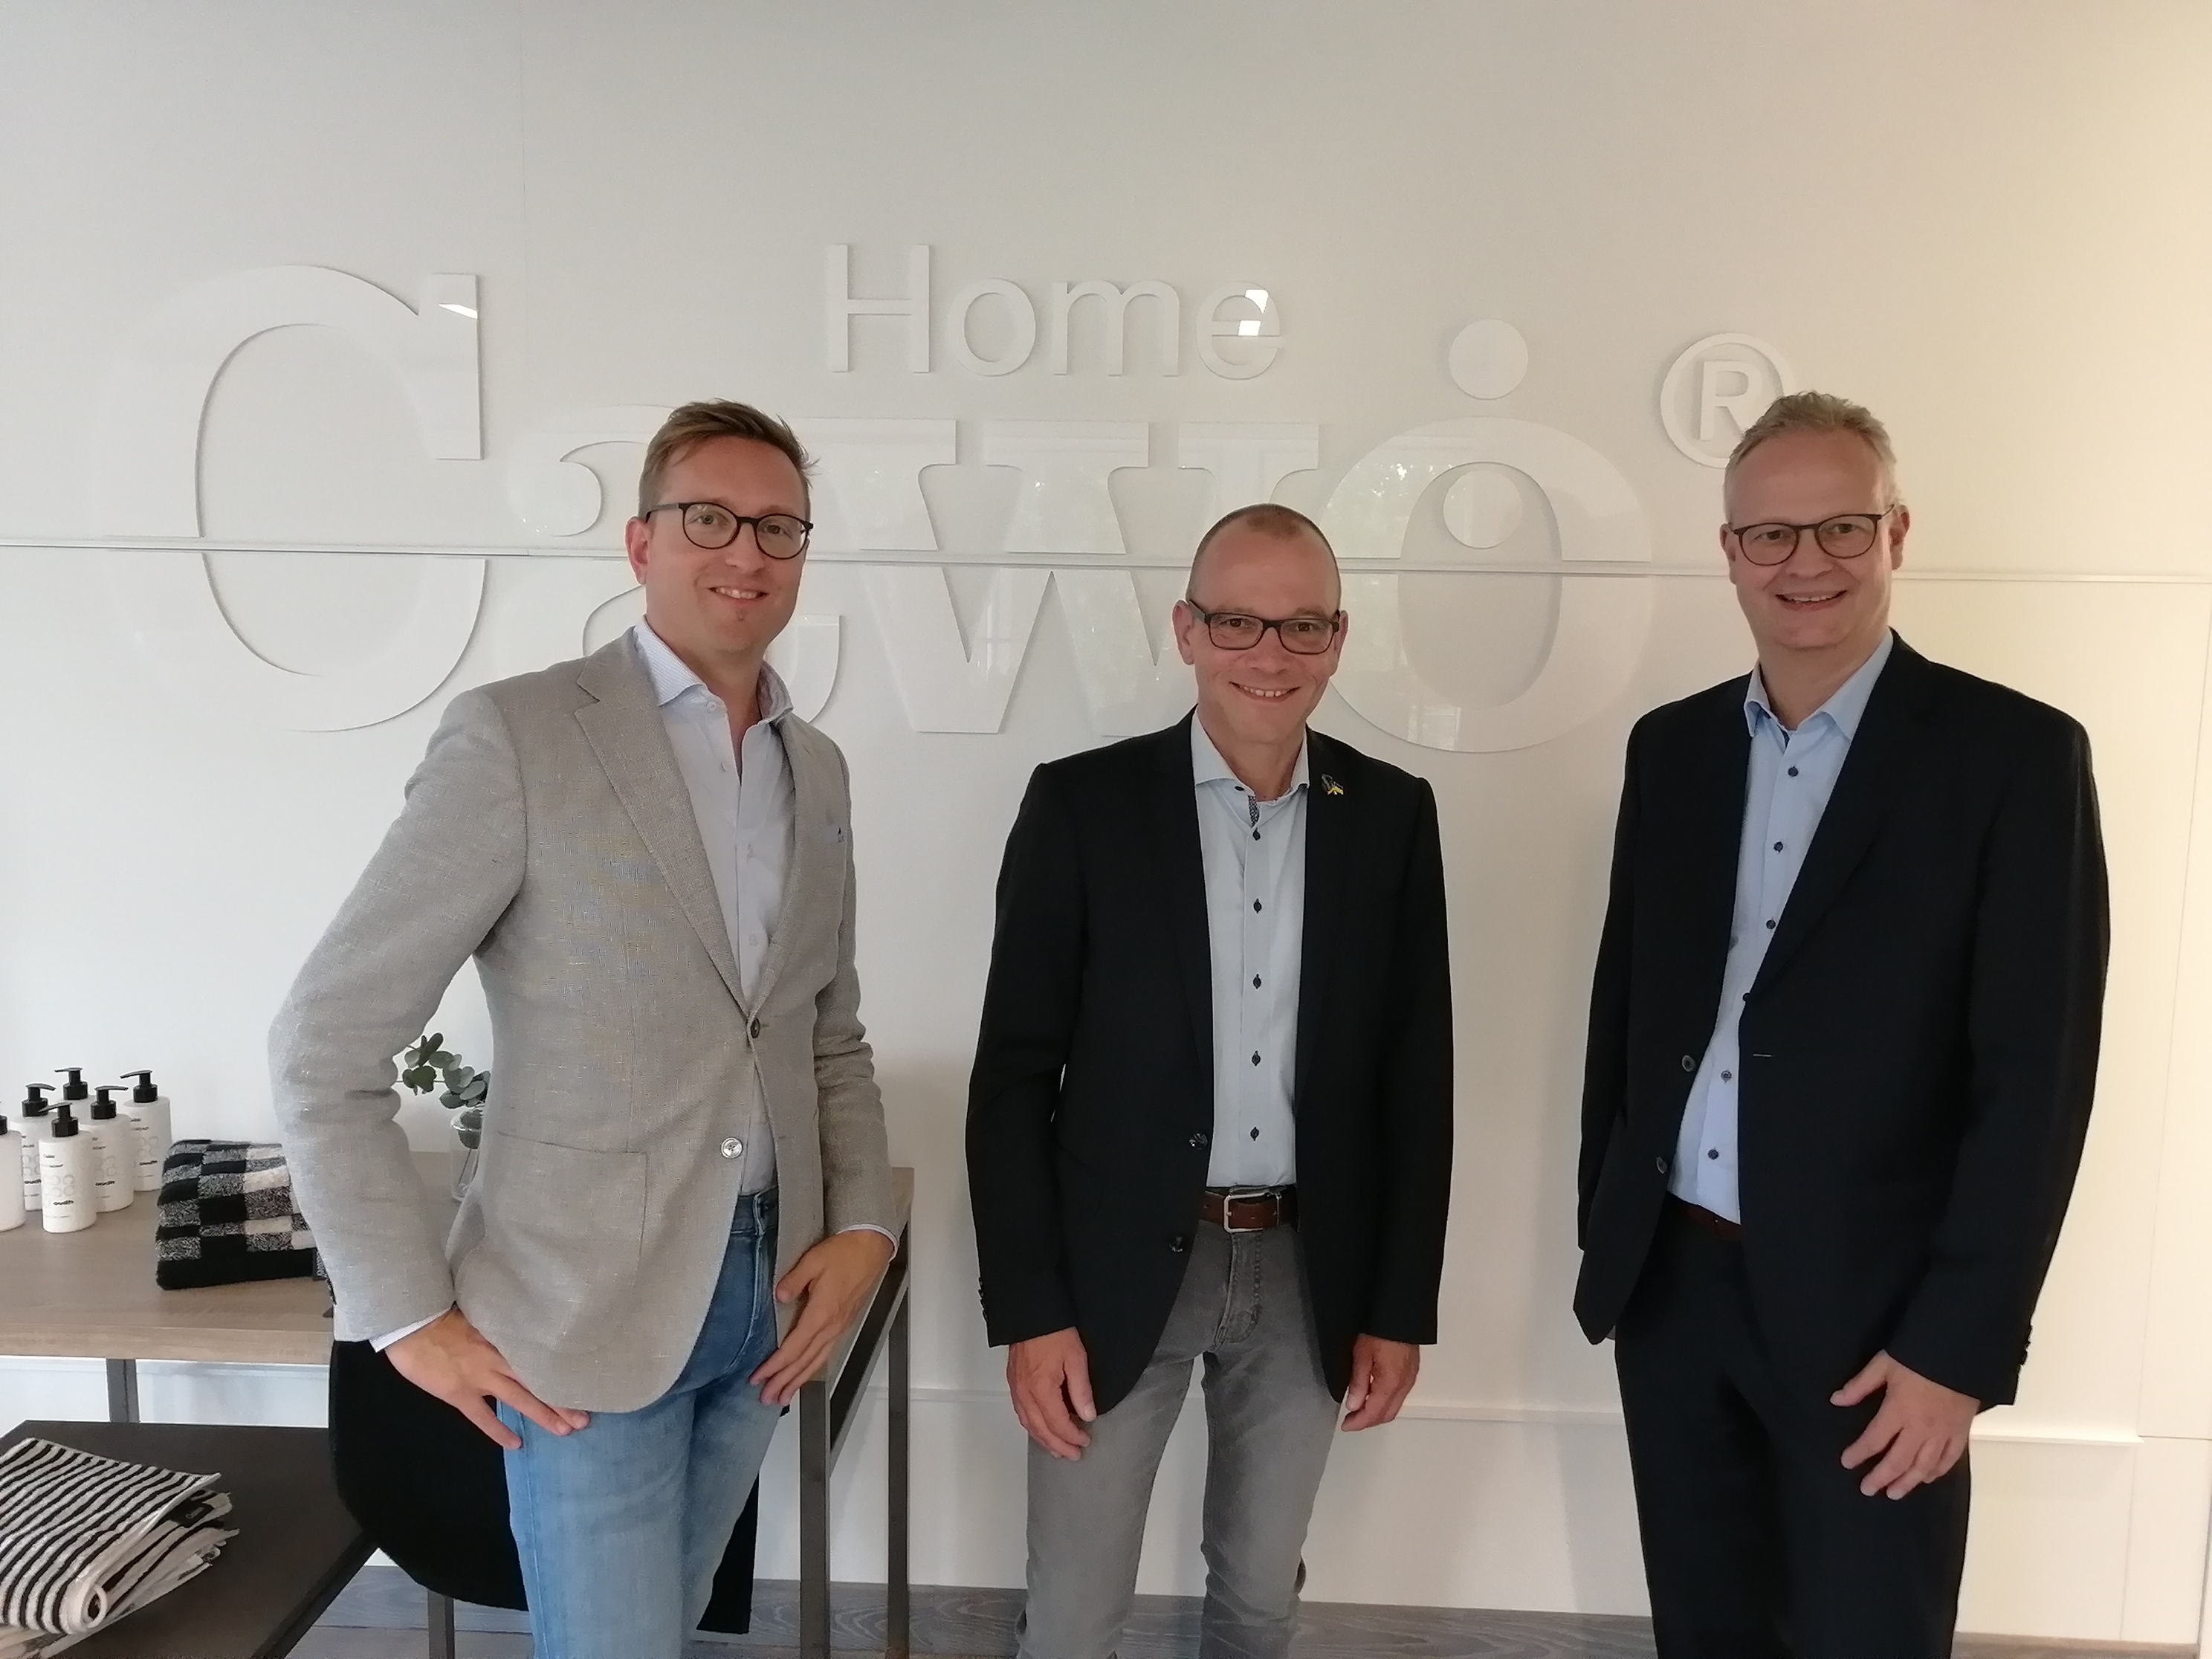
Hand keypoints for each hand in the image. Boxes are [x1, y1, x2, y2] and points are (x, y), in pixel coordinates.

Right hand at [386, 1308, 589, 1449]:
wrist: (413, 1323)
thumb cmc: (445, 1314)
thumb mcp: (483, 1316)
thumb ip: (503, 1328)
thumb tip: (526, 1331)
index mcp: (506, 1338)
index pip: (542, 1359)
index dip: (562, 1373)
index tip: (584, 1382)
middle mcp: (499, 1359)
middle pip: (538, 1382)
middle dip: (562, 1401)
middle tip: (585, 1419)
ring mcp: (480, 1378)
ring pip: (520, 1399)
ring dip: (543, 1415)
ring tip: (565, 1430)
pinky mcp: (460, 1393)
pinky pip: (483, 1417)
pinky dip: (499, 1431)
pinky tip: (516, 1444)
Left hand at [751, 1229, 895, 1406]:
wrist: (871, 1248)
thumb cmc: (843, 1253)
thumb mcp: (813, 1260)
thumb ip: (794, 1280)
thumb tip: (779, 1297)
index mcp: (822, 1313)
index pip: (794, 1347)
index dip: (775, 1365)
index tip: (758, 1378)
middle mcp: (831, 1327)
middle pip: (804, 1361)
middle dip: (783, 1382)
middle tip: (766, 1399)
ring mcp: (839, 1328)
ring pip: (816, 1361)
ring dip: (798, 1381)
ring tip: (783, 1397)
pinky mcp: (843, 1325)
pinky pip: (825, 1354)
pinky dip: (813, 1369)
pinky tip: (805, 1375)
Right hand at [1007, 1327, 1096, 1459]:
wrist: (1030, 1314)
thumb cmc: (1053, 1331)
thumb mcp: (1075, 1358)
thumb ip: (1081, 1390)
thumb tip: (1088, 1414)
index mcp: (1041, 1389)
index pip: (1058, 1423)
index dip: (1073, 1436)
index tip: (1085, 1441)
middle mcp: (1025, 1394)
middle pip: (1041, 1430)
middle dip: (1058, 1445)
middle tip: (1073, 1455)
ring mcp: (1017, 1389)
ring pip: (1029, 1425)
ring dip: (1044, 1440)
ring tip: (1057, 1449)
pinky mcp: (1014, 1383)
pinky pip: (1021, 1413)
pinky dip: (1032, 1427)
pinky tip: (1040, 1429)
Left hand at [1340, 1335, 1419, 1430]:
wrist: (1401, 1312)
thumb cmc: (1381, 1329)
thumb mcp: (1362, 1355)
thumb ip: (1358, 1383)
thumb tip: (1353, 1405)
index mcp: (1390, 1384)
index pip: (1373, 1414)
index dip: (1358, 1423)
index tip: (1346, 1425)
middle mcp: (1404, 1385)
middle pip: (1387, 1415)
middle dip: (1368, 1422)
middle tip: (1351, 1420)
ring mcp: (1410, 1379)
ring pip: (1395, 1407)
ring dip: (1378, 1413)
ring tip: (1360, 1410)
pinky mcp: (1412, 1371)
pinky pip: (1400, 1396)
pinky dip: (1386, 1403)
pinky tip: (1375, 1396)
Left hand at [1834, 1350, 1976, 1497]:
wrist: (1959, 1353)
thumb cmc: (1918, 1357)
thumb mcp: (1883, 1365)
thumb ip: (1859, 1385)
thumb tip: (1836, 1400)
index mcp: (1899, 1411)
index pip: (1874, 1440)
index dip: (1859, 1453)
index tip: (1846, 1462)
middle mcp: (1921, 1428)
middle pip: (1898, 1461)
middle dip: (1881, 1478)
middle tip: (1867, 1489)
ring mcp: (1943, 1433)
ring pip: (1924, 1467)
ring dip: (1907, 1482)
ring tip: (1894, 1493)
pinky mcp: (1960, 1432)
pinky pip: (1949, 1459)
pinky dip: (1937, 1472)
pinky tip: (1926, 1478)